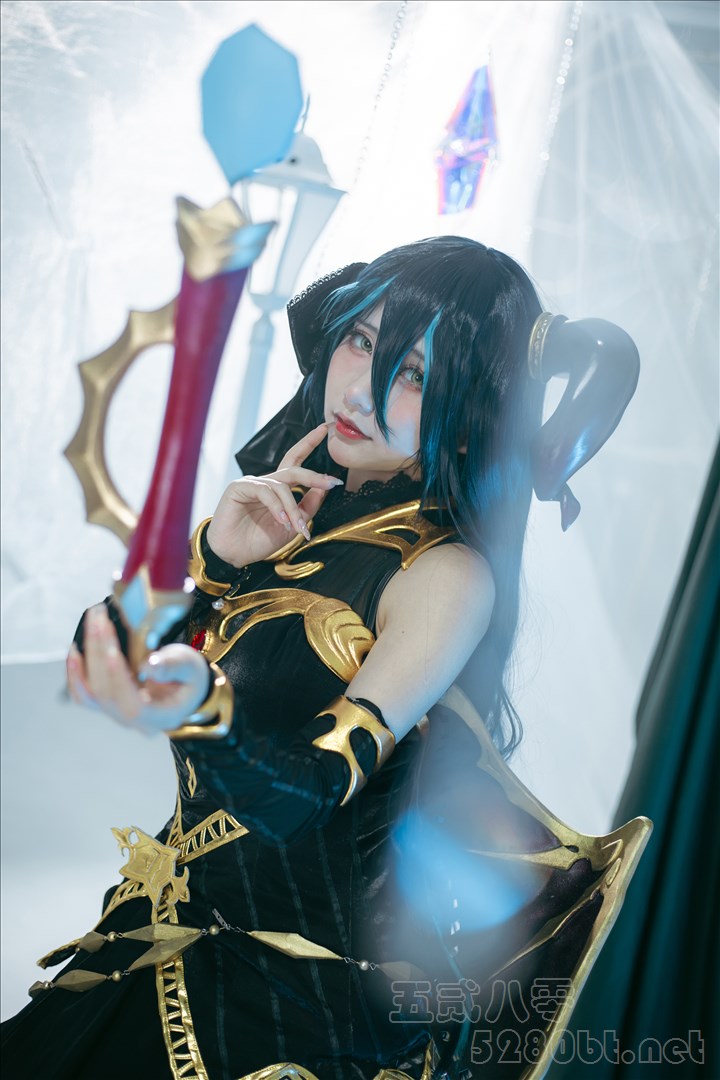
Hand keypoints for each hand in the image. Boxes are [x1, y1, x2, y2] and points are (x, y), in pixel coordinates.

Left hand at [66, 605, 210, 735]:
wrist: (184, 688)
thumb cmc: (190, 678)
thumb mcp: (192, 668)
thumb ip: (173, 667)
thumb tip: (149, 666)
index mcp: (159, 716)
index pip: (133, 705)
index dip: (119, 680)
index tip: (113, 652)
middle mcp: (133, 721)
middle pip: (107, 692)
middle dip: (100, 652)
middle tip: (100, 618)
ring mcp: (115, 714)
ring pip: (91, 691)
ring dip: (86, 656)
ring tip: (91, 624)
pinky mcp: (105, 703)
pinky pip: (83, 694)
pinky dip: (75, 673)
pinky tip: (75, 650)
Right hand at [205, 422, 342, 566]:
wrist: (235, 555)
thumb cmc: (260, 540)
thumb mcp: (293, 524)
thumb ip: (308, 505)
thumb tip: (325, 486)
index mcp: (278, 488)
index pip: (295, 460)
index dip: (309, 444)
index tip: (324, 428)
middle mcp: (266, 482)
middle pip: (293, 469)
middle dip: (313, 476)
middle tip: (331, 482)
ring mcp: (252, 483)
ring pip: (282, 487)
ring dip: (293, 509)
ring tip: (297, 528)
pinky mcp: (239, 487)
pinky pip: (265, 492)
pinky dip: (277, 507)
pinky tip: (281, 521)